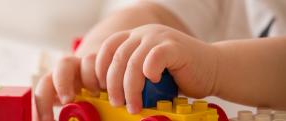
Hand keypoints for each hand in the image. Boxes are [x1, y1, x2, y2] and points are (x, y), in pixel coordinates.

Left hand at [95, 24, 218, 112]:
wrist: (214, 69)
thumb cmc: (180, 76)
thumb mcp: (148, 74)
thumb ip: (131, 76)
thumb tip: (110, 95)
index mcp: (135, 37)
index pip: (107, 47)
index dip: (100, 68)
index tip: (100, 88)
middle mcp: (144, 33)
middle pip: (118, 57)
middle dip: (113, 84)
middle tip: (117, 102)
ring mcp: (159, 37)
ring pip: (133, 62)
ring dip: (130, 88)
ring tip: (133, 105)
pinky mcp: (174, 46)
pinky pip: (154, 57)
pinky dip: (150, 72)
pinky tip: (154, 82)